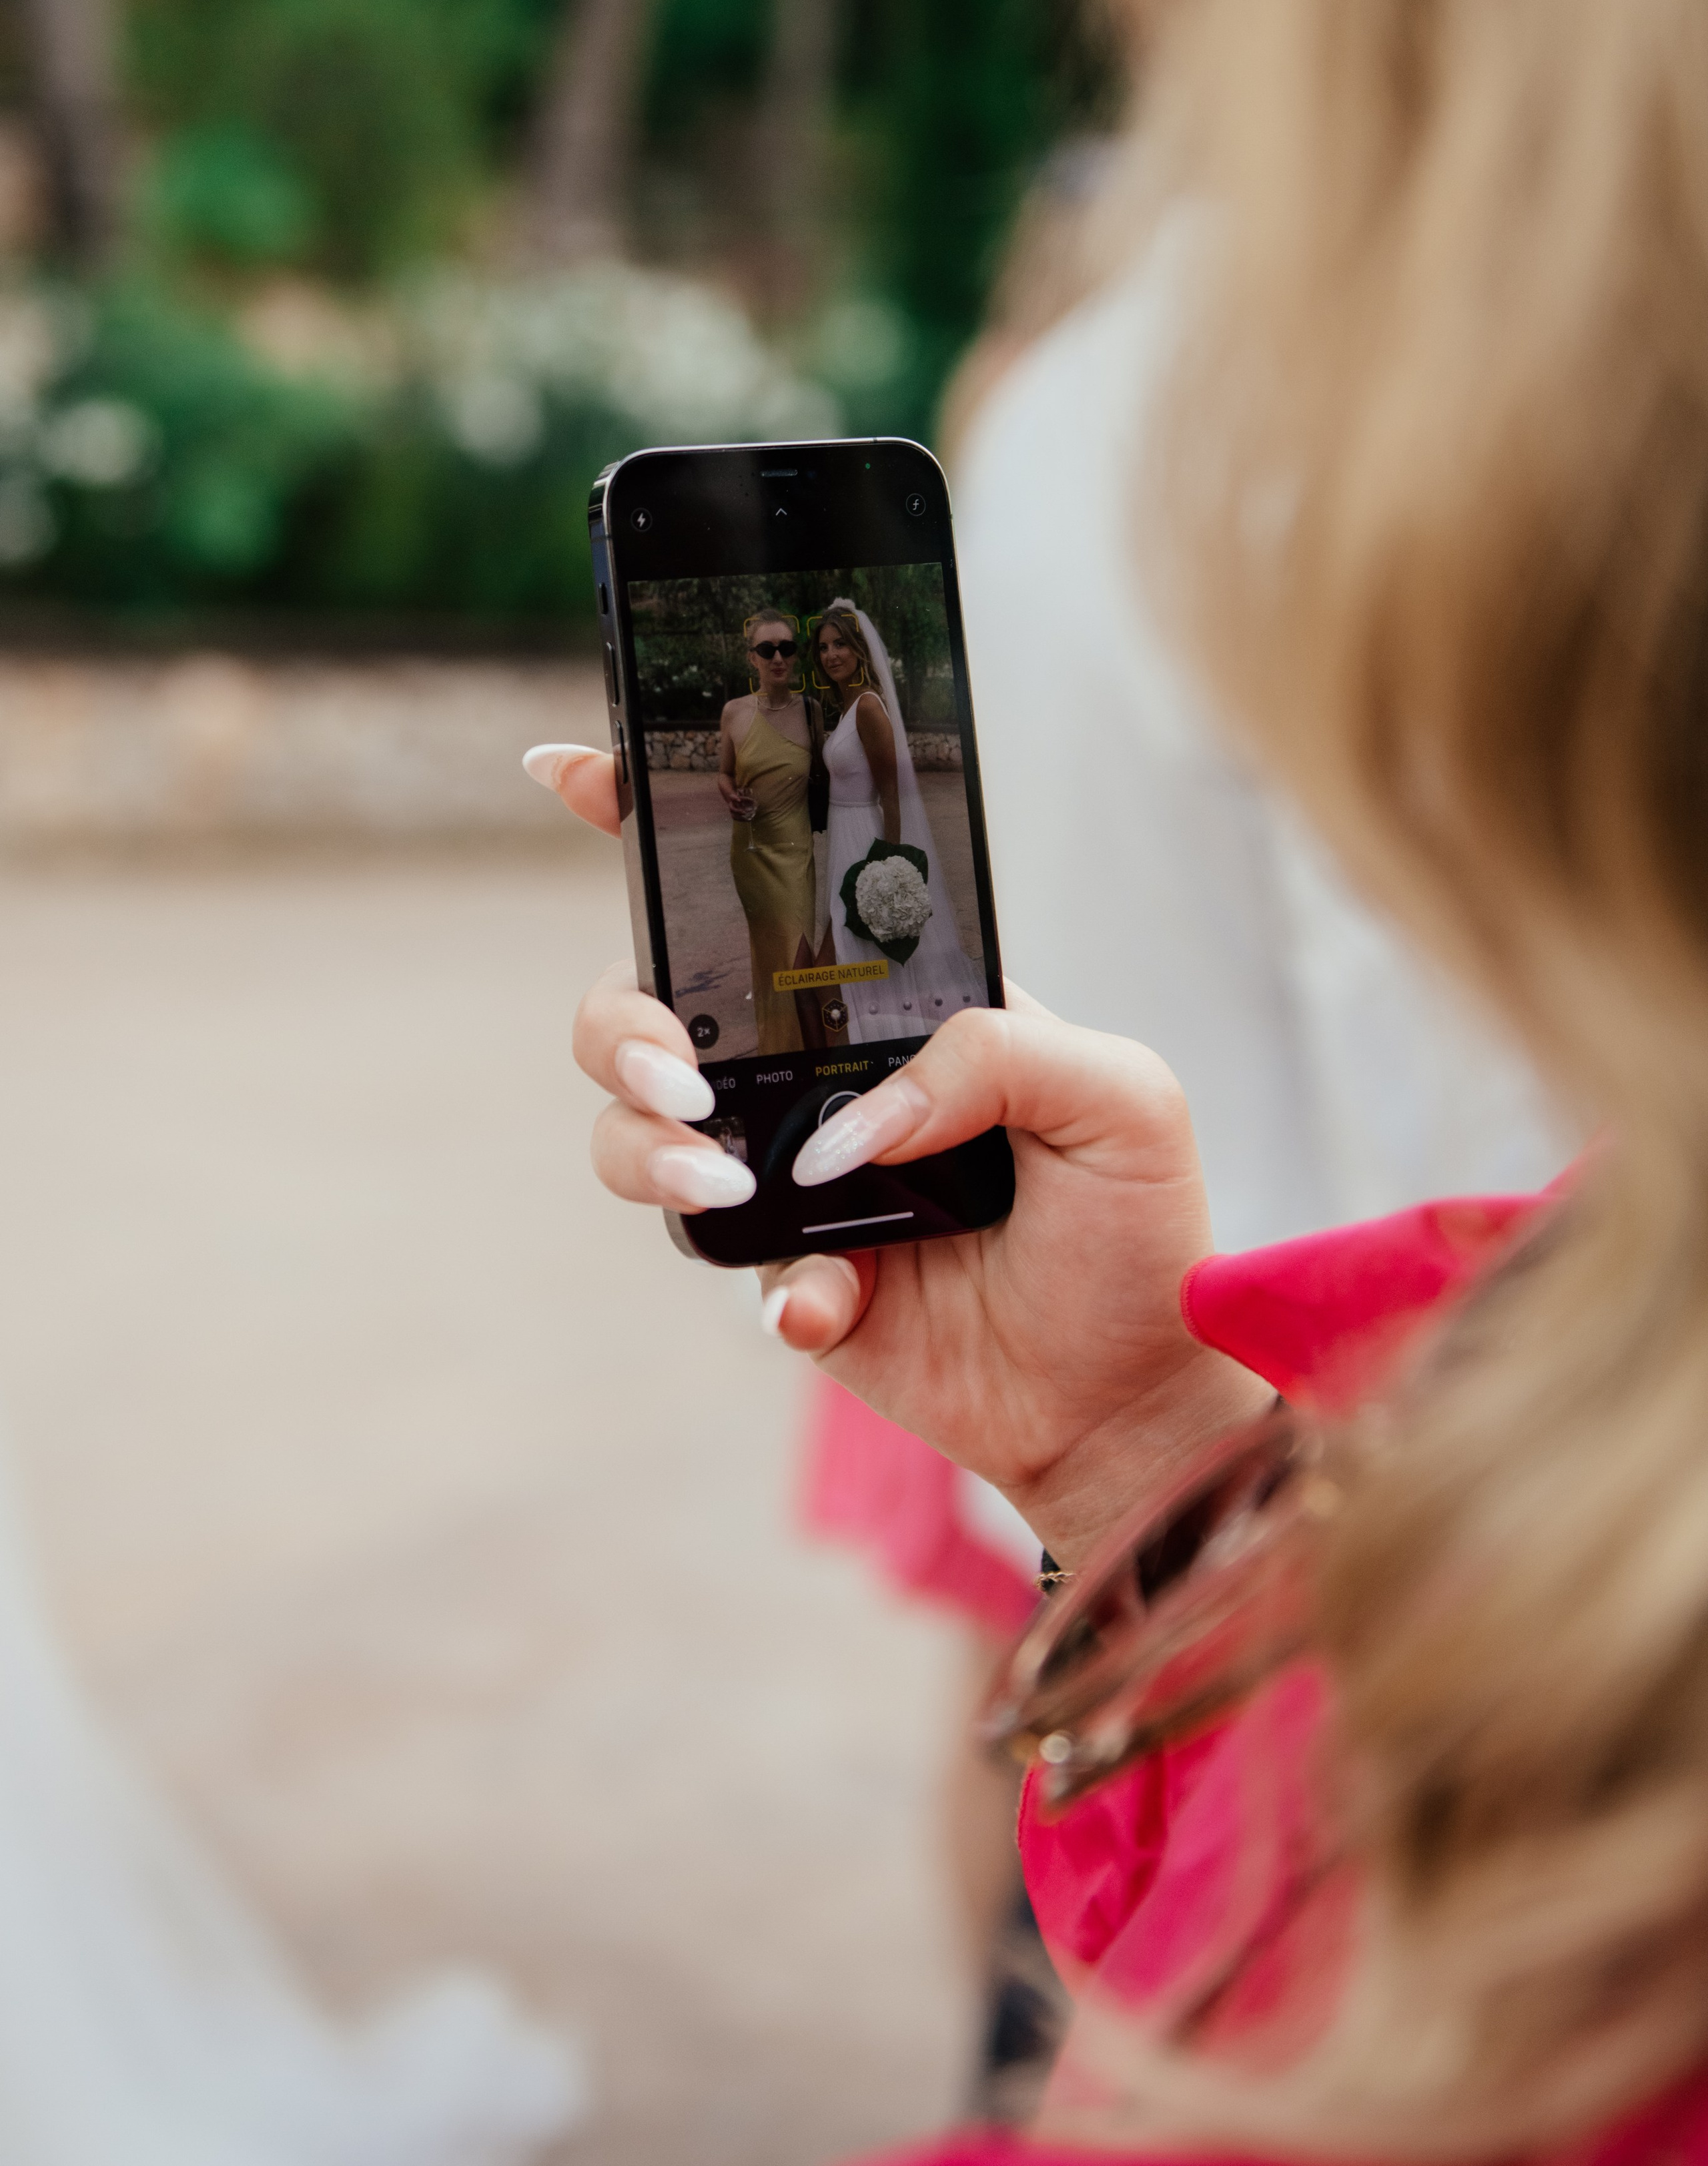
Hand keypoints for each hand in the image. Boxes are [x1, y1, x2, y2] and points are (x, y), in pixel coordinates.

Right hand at [525, 744, 1271, 1565]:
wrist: (1131, 1395)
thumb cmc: (1136, 1228)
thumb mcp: (1119, 1097)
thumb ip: (998, 1054)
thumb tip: (855, 1119)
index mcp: (892, 1002)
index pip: (765, 893)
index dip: (657, 822)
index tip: (570, 770)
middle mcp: (819, 1075)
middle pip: (646, 1011)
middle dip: (625, 1029)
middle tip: (687, 1080)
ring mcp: (789, 1173)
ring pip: (636, 1133)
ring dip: (651, 1150)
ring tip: (732, 1185)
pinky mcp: (787, 1272)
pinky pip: (721, 1267)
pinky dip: (775, 1284)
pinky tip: (834, 1302)